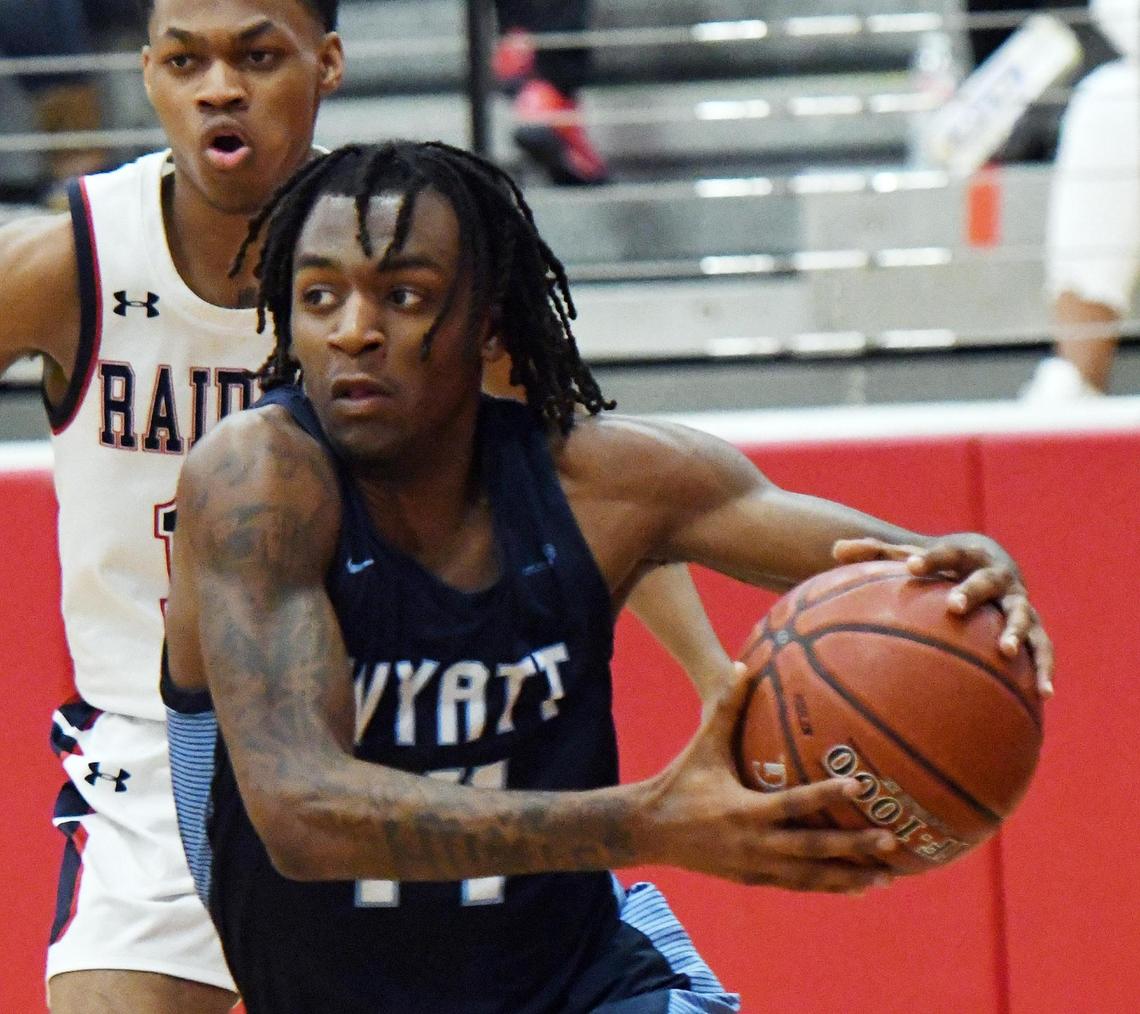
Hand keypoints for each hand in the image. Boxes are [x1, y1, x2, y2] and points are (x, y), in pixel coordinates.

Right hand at [639, 670, 897, 894]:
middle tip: (891, 840)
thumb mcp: (703, 746)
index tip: (858, 786)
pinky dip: (826, 886)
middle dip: (853, 848)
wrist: (648, 830)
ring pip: (810, 877)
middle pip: (812, 850)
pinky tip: (853, 887)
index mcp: (744, 810)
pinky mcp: (753, 879)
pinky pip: (797, 885)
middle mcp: (754, 844)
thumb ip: (725, 708)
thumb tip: (744, 666)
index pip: (793, 804)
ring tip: (886, 877)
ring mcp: (755, 866)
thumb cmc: (679, 782)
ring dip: (848, 877)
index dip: (825, 795)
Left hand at [833, 535, 1054, 697]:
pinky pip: (1042, 649)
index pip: (944, 554)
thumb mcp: (911, 555)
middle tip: (954, 605)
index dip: (927, 559)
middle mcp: (996, 576)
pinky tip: (1042, 694)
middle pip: (985, 582)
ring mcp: (1018, 601)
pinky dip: (1045, 668)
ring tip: (1005, 650)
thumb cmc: (939, 563)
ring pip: (1020, 615)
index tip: (908, 566)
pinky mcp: (1034, 627)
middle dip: (970, 593)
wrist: (990, 560)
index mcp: (965, 556)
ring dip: (1014, 631)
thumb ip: (875, 553)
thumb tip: (833, 550)